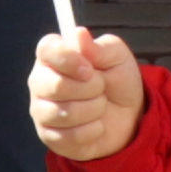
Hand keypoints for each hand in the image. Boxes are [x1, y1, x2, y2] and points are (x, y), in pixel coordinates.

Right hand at [32, 30, 142, 165]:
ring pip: (63, 113)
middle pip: (54, 85)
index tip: (89, 69)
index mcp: (54, 56)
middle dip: (89, 89)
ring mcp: (41, 110)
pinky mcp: (49, 136)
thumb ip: (100, 47)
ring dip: (93, 110)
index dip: (67, 59)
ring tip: (100, 105)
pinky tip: (96, 125)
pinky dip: (92, 131)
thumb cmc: (117, 80)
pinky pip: (69, 137)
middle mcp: (40, 81)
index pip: (46, 50)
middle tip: (101, 87)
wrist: (129, 116)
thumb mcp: (118, 58)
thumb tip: (78, 34)